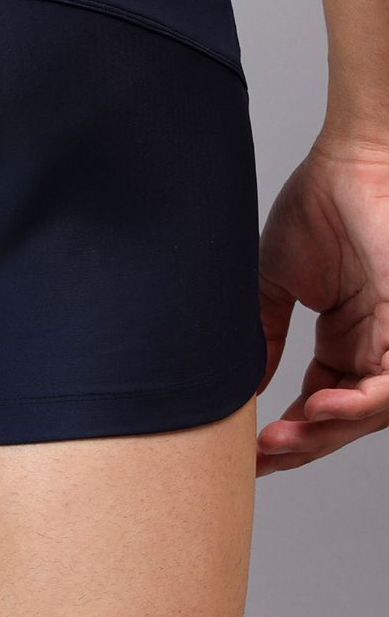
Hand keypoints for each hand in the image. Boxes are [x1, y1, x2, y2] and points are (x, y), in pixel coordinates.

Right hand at [257, 132, 388, 474]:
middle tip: (260, 456)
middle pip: (343, 419)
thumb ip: (262, 335)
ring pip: (371, 412)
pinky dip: (359, 405)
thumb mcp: (273, 283)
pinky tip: (320, 410)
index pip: (321, 405)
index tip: (248, 451)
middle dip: (302, 444)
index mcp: (348, 339)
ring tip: (282, 440)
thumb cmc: (322, 205)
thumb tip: (242, 386)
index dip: (288, 434)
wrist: (350, 160)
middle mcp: (376, 345)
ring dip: (326, 434)